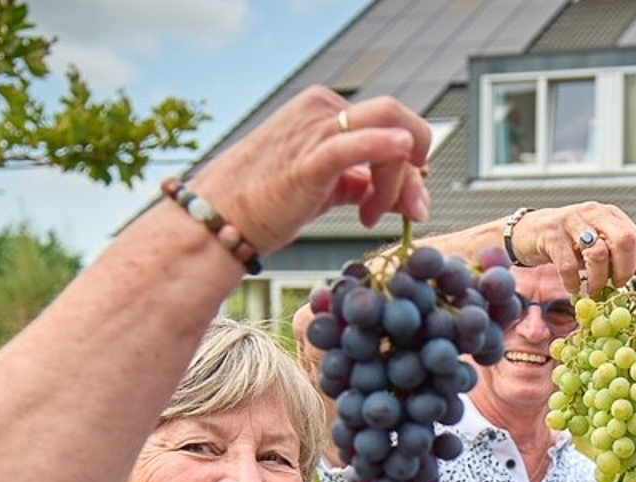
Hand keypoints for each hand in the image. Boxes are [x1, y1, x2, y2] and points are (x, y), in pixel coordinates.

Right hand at [189, 89, 432, 251]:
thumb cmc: (269, 203)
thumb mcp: (328, 186)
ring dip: (400, 181)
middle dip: (416, 167)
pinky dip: (386, 147)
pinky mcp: (307, 160)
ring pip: (389, 133)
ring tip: (376, 216)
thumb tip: (411, 198)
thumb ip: (365, 183)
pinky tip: (406, 155)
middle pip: (398, 120)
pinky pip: (353, 145)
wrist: (219, 219)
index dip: (411, 162)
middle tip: (414, 210)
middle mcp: (323, 109)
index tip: (409, 203)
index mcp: (327, 109)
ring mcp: (314, 130)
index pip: (391, 122)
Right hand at [511, 202, 635, 296]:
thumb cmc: (569, 241)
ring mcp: (572, 222)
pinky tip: (573, 287)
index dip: (634, 264)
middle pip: (623, 241)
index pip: (635, 239)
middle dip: (622, 270)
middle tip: (614, 284)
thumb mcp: (596, 242)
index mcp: (609, 215)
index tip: (623, 278)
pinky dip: (573, 283)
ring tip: (592, 289)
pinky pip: (569, 266)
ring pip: (598, 254)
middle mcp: (594, 213)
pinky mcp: (552, 236)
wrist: (530, 232)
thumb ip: (618, 254)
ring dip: (597, 280)